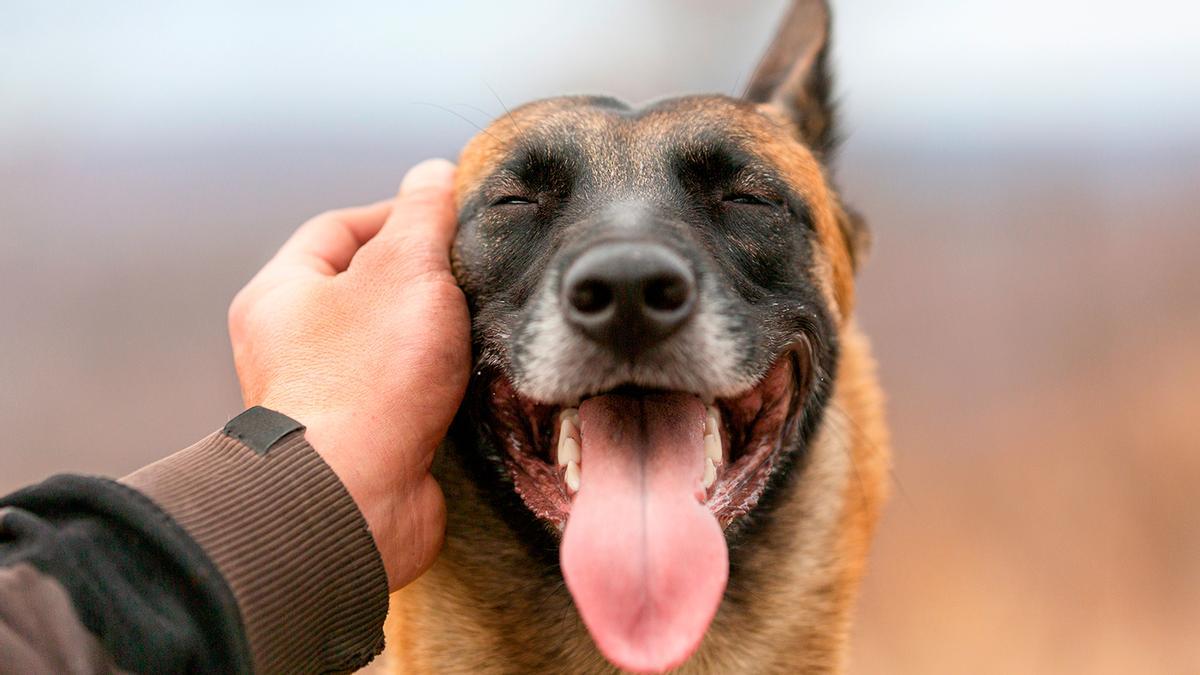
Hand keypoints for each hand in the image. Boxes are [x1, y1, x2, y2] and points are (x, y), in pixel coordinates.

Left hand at [227, 159, 468, 590]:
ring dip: (437, 337)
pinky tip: (475, 382)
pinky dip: (441, 386)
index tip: (452, 217)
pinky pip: (407, 396)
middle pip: (367, 288)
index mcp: (282, 294)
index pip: (340, 228)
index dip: (399, 214)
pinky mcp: (363, 442)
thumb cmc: (368, 380)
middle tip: (473, 275)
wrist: (354, 500)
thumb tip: (434, 172)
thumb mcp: (406, 271)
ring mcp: (327, 397)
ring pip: (391, 345)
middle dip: (425, 280)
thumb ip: (424, 215)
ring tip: (481, 328)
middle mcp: (292, 346)